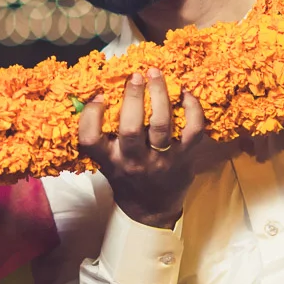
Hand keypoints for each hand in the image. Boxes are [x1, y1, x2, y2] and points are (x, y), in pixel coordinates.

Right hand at [79, 69, 214, 229]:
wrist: (152, 209)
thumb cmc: (126, 178)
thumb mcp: (106, 161)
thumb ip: (101, 135)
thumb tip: (98, 92)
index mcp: (110, 160)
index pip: (90, 139)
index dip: (91, 115)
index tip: (99, 95)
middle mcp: (134, 161)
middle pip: (131, 128)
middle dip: (133, 97)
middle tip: (135, 75)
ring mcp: (162, 159)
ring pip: (161, 124)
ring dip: (160, 94)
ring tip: (156, 74)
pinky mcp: (185, 157)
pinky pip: (193, 129)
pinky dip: (192, 107)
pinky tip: (184, 92)